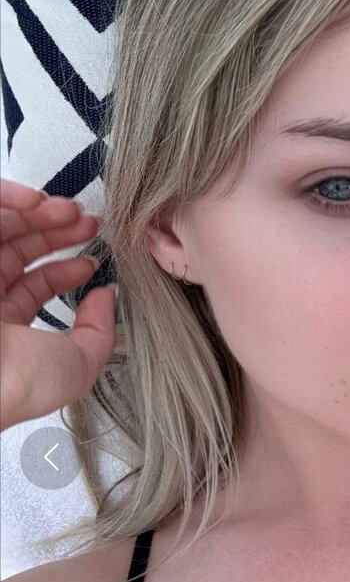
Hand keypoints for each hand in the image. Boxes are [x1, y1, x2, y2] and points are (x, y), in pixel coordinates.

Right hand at [0, 177, 115, 431]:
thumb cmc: (19, 382)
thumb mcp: (79, 364)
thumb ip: (100, 330)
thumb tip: (108, 297)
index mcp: (7, 329)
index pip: (35, 287)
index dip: (66, 270)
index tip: (93, 261)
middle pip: (19, 251)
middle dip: (58, 234)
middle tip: (90, 224)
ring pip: (2, 228)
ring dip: (40, 213)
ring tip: (73, 211)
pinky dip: (9, 198)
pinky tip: (37, 201)